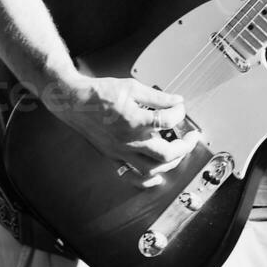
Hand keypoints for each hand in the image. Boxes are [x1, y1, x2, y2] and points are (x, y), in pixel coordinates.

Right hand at [49, 75, 200, 188]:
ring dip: (170, 163)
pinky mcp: (113, 157)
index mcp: (135, 121)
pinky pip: (131, 176)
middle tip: (192, 137)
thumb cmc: (100, 93)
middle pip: (166, 154)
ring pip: (152, 169)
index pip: (168, 121)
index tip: (180, 107)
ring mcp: (120, 152)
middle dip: (184, 146)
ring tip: (179, 151)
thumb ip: (158, 97)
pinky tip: (157, 176)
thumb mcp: (133, 87)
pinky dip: (147, 180)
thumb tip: (177, 101)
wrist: (74, 102)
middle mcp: (129, 141)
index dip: (179, 112)